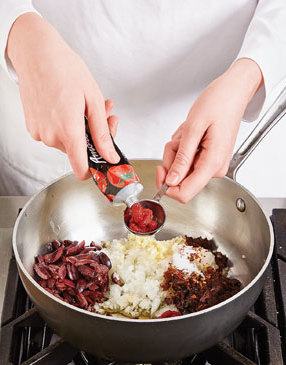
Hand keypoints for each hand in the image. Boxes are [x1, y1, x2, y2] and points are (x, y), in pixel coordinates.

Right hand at [7, 13, 118, 179]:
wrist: (36, 53)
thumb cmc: (64, 69)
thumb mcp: (93, 101)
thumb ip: (102, 134)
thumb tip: (110, 155)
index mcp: (68, 132)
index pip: (82, 170)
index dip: (96, 170)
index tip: (106, 161)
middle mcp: (51, 136)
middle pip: (79, 152)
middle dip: (94, 136)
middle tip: (104, 115)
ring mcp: (39, 132)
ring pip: (68, 141)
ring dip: (82, 128)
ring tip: (85, 105)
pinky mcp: (33, 126)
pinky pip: (55, 133)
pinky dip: (66, 124)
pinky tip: (70, 106)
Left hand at [156, 58, 262, 202]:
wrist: (233, 92)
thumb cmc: (218, 103)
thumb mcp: (193, 129)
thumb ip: (182, 159)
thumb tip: (171, 181)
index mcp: (212, 164)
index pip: (185, 193)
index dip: (167, 186)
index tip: (161, 169)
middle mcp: (214, 169)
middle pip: (180, 179)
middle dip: (173, 159)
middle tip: (180, 139)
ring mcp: (212, 165)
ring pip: (182, 168)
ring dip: (178, 150)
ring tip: (188, 133)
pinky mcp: (208, 159)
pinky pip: (187, 160)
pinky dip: (183, 148)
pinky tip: (191, 134)